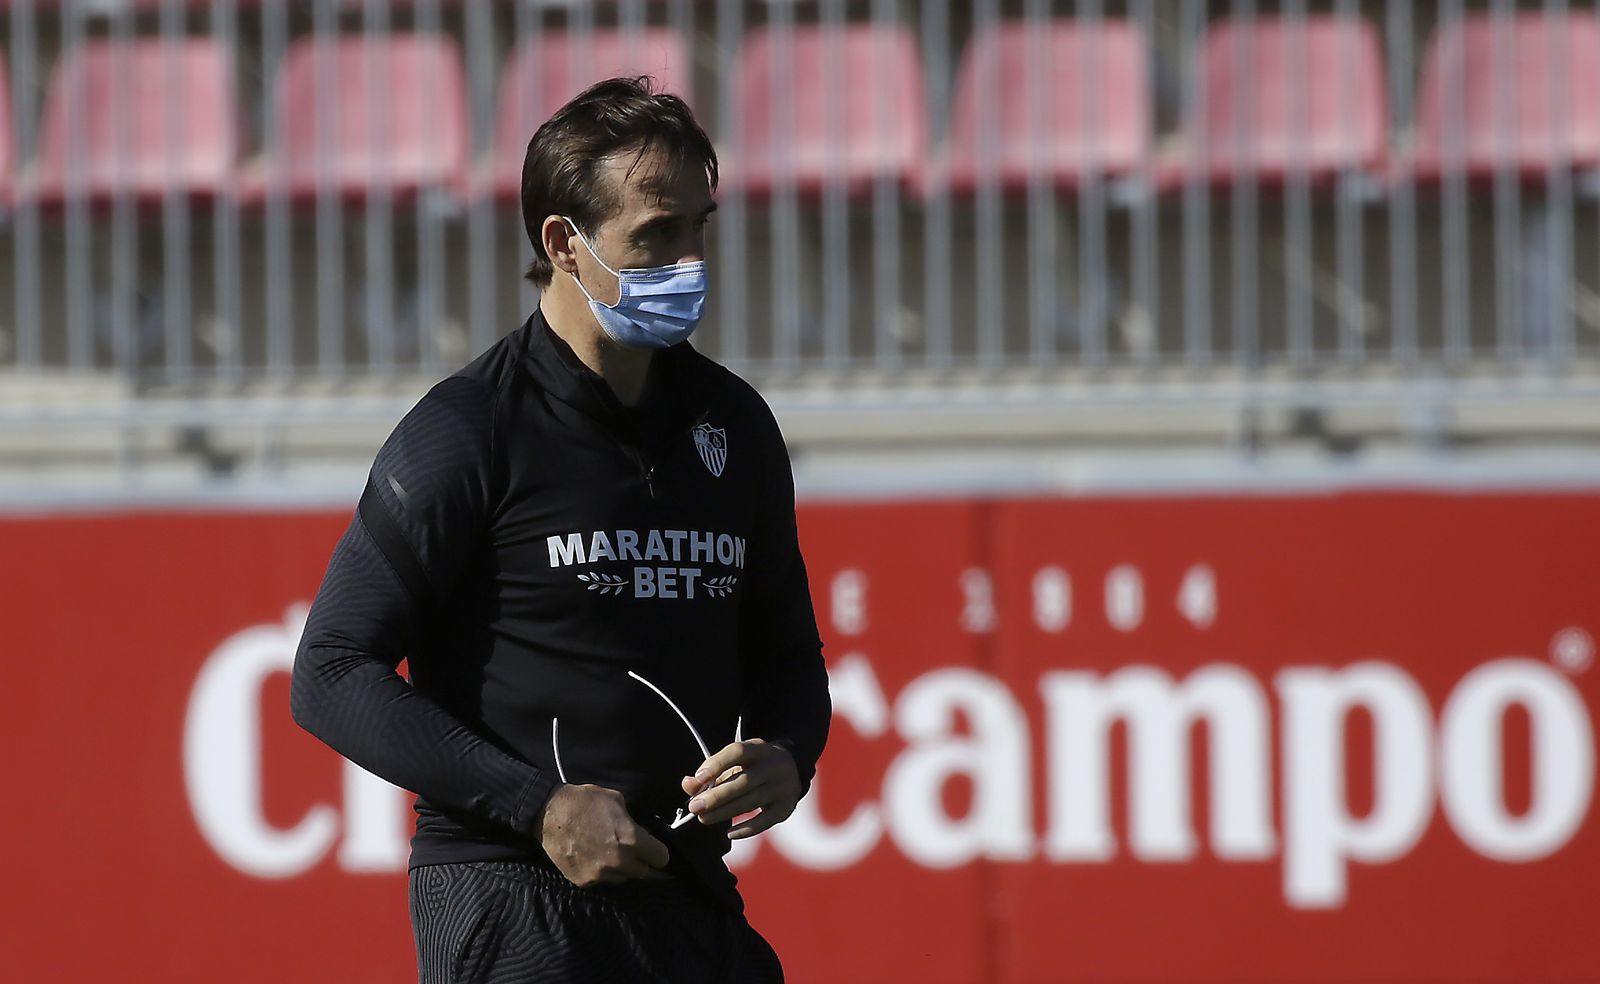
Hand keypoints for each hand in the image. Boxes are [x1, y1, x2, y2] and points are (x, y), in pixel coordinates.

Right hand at [536, 784, 671, 886]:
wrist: (549, 813)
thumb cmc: (585, 801)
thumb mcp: (617, 801)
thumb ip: (633, 821)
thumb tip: (641, 831)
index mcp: (632, 840)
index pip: (661, 858)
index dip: (659, 853)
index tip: (654, 850)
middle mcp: (620, 861)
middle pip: (644, 873)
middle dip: (643, 863)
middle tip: (636, 854)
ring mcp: (601, 874)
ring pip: (623, 878)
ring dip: (622, 870)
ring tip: (612, 855)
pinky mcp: (584, 881)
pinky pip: (601, 881)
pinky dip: (602, 873)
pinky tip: (594, 859)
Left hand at [680, 738, 800, 839]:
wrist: (791, 768)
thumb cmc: (753, 766)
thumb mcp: (734, 761)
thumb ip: (709, 771)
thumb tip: (688, 785)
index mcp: (758, 749)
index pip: (738, 752)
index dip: (717, 764)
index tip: (698, 778)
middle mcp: (774, 766)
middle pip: (744, 781)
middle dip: (716, 796)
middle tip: (694, 807)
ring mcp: (783, 787)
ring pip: (752, 802)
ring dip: (725, 812)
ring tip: (704, 818)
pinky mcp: (786, 807)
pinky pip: (765, 821)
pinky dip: (746, 829)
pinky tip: (730, 832)